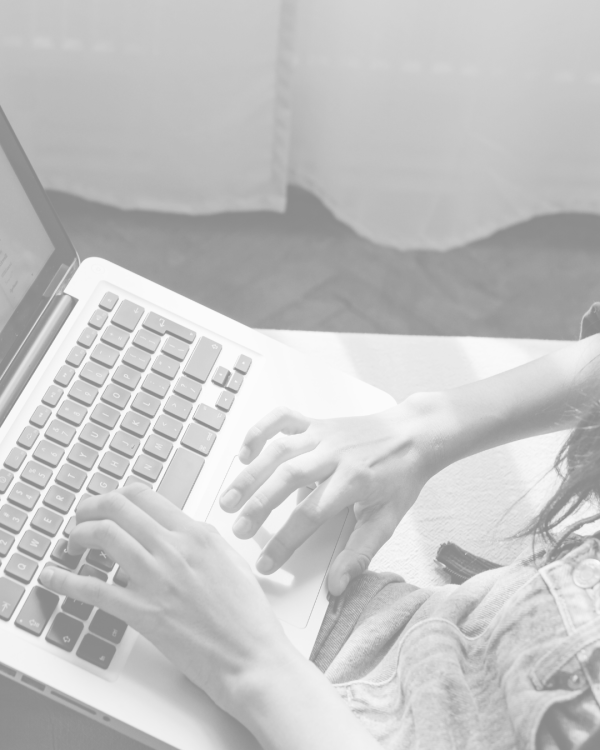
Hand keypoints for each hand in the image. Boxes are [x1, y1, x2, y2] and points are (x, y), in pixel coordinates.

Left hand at [39, 484, 296, 718]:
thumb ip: (200, 540)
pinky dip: (66, 580)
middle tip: (83, 516)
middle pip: (118, 507)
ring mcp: (156, 578)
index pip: (145, 496)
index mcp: (197, 534)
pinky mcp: (142, 611)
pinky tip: (53, 577)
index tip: (110, 504)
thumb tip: (175, 531)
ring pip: (104, 536)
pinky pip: (94, 589)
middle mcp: (174, 548)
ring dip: (79, 534)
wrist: (250, 656)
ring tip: (72, 541)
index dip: (118, 496)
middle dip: (92, 507)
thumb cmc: (246, 615)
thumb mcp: (230, 560)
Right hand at [219, 398, 436, 595]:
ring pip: (278, 449)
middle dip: (258, 506)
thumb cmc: (401, 476)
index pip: (310, 515)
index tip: (266, 563)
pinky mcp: (316, 422)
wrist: (415, 433)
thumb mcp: (388, 519)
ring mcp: (322, 434)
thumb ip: (360, 553)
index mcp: (353, 480)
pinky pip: (282, 418)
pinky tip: (246, 452)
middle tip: (238, 530)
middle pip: (287, 478)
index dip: (285, 541)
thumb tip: (337, 585)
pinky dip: (260, 430)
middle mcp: (334, 454)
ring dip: (250, 474)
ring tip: (229, 499)